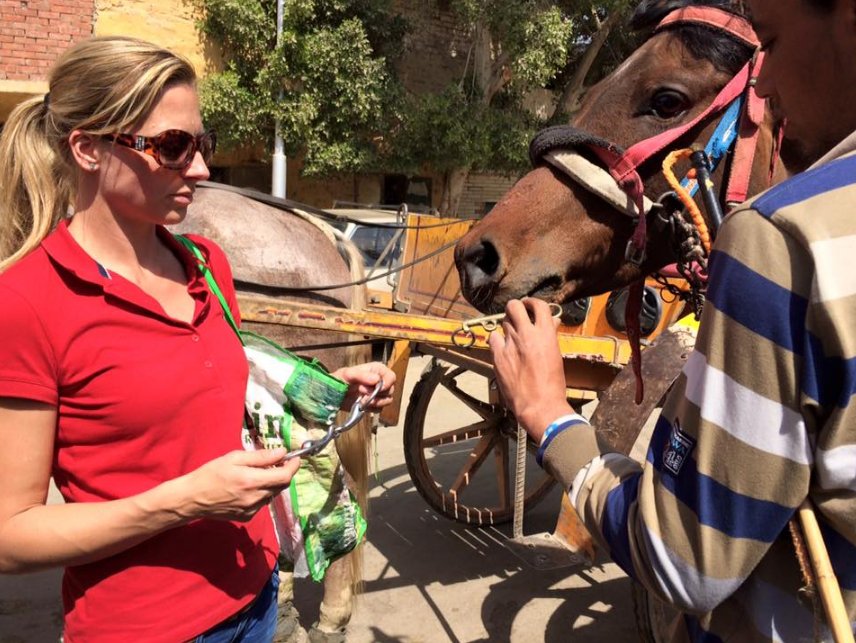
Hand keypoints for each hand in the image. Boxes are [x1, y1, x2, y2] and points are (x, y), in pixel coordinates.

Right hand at [175, 448, 299, 521]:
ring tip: (255, 474)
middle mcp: (256, 498)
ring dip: (271, 483)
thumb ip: (261, 457)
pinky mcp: (247, 517)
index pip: (285, 476)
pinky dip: (261, 493)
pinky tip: (246, 488)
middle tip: (275, 462)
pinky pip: (262, 502)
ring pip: (272, 494)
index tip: (294, 457)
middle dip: (283, 473)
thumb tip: (282, 452)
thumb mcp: (234, 458)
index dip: (293, 466)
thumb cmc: (211, 473)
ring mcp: (252, 510)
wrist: (192, 499)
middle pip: (282, 486)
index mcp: (252, 481)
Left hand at [333, 362, 395, 410]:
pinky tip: (361, 405)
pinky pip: (379, 409)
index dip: (387, 384)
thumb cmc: (339, 380)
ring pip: (387, 400)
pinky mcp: (374, 404)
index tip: (377, 389)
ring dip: (375, 402)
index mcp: (376, 370)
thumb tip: (377, 380)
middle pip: (390, 390)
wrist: (331, 395)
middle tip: (362, 393)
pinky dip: (371, 409)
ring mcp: (378, 394)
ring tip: (361, 400)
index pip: (391, 376)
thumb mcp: (347, 374)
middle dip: (377, 394)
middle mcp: (380, 381)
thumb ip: (362, 375)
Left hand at [488, 298, 573, 440]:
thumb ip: (550, 336)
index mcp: (545, 334)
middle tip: (517, 314)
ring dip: (507, 325)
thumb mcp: (556, 356)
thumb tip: (552, 322)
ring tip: (511, 334)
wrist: (539, 405)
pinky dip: (497, 340)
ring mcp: (510, 344)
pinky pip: (493, 338)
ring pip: (503, 321)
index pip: (538, 305)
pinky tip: (502, 347)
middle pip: (514, 306)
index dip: (532, 302)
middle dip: (516, 307)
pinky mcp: (497, 356)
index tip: (530, 305)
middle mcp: (527, 334)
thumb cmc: (552, 384)